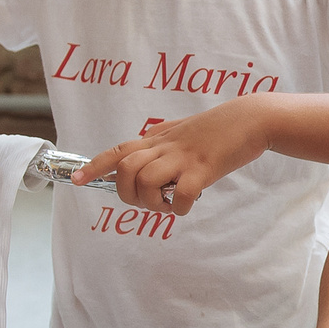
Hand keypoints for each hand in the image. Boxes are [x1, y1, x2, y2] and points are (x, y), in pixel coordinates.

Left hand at [71, 98, 269, 217]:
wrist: (251, 119)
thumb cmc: (218, 128)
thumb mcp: (181, 131)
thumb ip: (160, 143)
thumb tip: (140, 157)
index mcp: (158, 139)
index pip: (117, 151)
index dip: (94, 166)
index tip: (77, 181)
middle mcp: (165, 147)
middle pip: (125, 170)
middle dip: (128, 194)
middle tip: (149, 201)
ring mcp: (183, 158)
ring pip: (145, 182)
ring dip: (153, 203)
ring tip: (169, 204)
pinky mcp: (204, 169)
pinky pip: (181, 195)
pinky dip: (180, 208)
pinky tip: (187, 205)